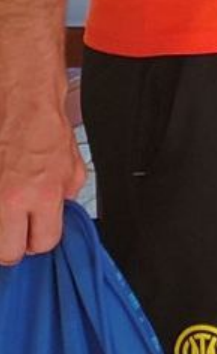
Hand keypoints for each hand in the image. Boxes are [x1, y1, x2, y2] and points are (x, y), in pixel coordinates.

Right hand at [0, 88, 87, 263]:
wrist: (20, 100)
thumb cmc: (44, 128)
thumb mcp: (73, 166)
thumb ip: (65, 198)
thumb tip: (56, 218)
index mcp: (44, 195)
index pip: (43, 244)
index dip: (41, 239)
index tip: (37, 232)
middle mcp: (11, 199)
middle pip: (8, 253)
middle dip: (14, 246)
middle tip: (16, 230)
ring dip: (0, 227)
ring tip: (7, 211)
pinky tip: (2, 187)